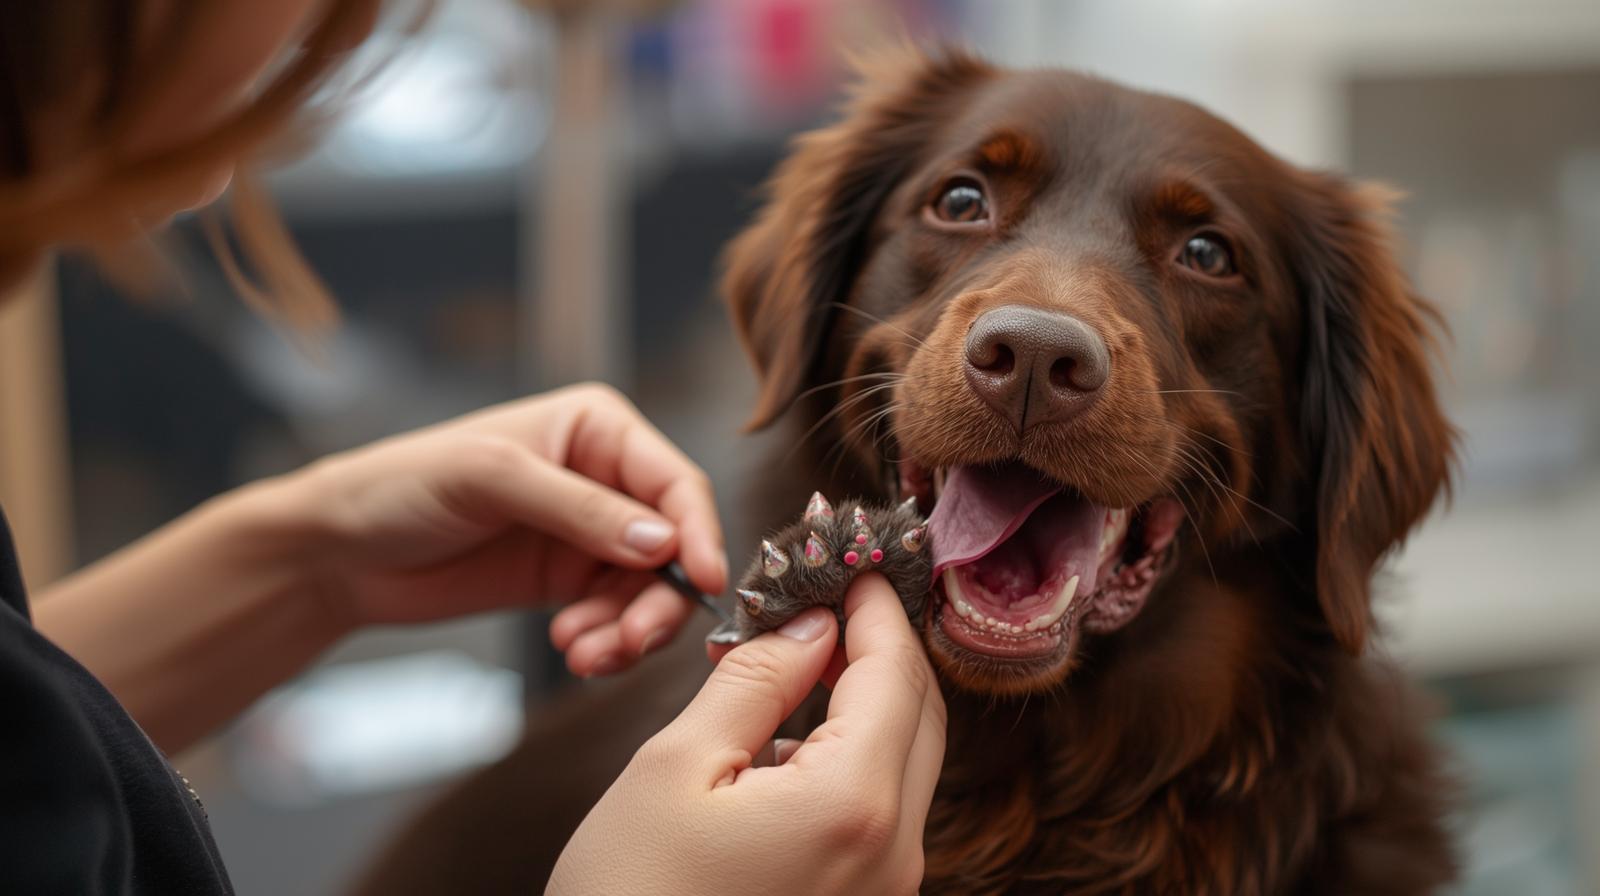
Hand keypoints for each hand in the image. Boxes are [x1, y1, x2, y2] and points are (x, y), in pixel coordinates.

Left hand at [279, 382, 726, 675]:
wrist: (339, 551)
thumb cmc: (404, 486)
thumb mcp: (493, 478)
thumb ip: (580, 509)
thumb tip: (663, 543)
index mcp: (598, 428)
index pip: (675, 481)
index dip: (698, 532)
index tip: (705, 584)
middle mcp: (605, 479)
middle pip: (674, 546)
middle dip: (658, 599)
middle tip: (629, 641)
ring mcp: (590, 535)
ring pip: (649, 591)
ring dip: (629, 630)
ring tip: (584, 653)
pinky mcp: (568, 584)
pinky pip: (615, 618)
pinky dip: (605, 641)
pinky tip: (572, 650)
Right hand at [548, 575, 946, 895]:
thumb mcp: (677, 767)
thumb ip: (755, 682)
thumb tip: (809, 623)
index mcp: (854, 807)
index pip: (896, 673)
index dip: (877, 607)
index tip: (855, 559)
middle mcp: (892, 854)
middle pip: (918, 716)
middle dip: (881, 646)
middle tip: (834, 596)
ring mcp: (884, 891)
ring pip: (904, 763)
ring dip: (867, 699)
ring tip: (800, 656)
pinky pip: (880, 812)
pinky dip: (852, 756)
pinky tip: (790, 737)